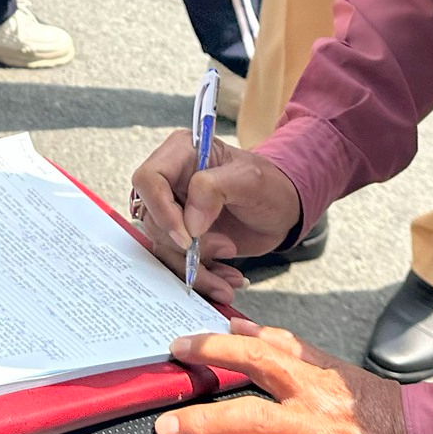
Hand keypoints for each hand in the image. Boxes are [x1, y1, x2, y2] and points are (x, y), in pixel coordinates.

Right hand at [130, 131, 302, 309]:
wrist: (284, 209)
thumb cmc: (270, 185)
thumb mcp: (250, 179)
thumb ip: (215, 189)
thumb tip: (189, 222)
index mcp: (182, 154)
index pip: (149, 179)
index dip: (161, 210)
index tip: (188, 237)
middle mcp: (172, 182)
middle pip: (153, 219)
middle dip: (186, 245)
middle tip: (227, 247)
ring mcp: (176, 211)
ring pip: (165, 247)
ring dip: (197, 269)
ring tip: (230, 277)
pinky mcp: (185, 237)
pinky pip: (179, 262)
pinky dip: (203, 277)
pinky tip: (227, 280)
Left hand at [157, 321, 423, 433]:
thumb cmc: (377, 409)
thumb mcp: (335, 370)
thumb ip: (288, 348)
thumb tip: (240, 324)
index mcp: (317, 384)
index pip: (259, 356)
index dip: (216, 348)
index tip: (180, 348)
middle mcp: (321, 420)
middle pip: (255, 414)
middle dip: (207, 418)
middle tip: (166, 423)